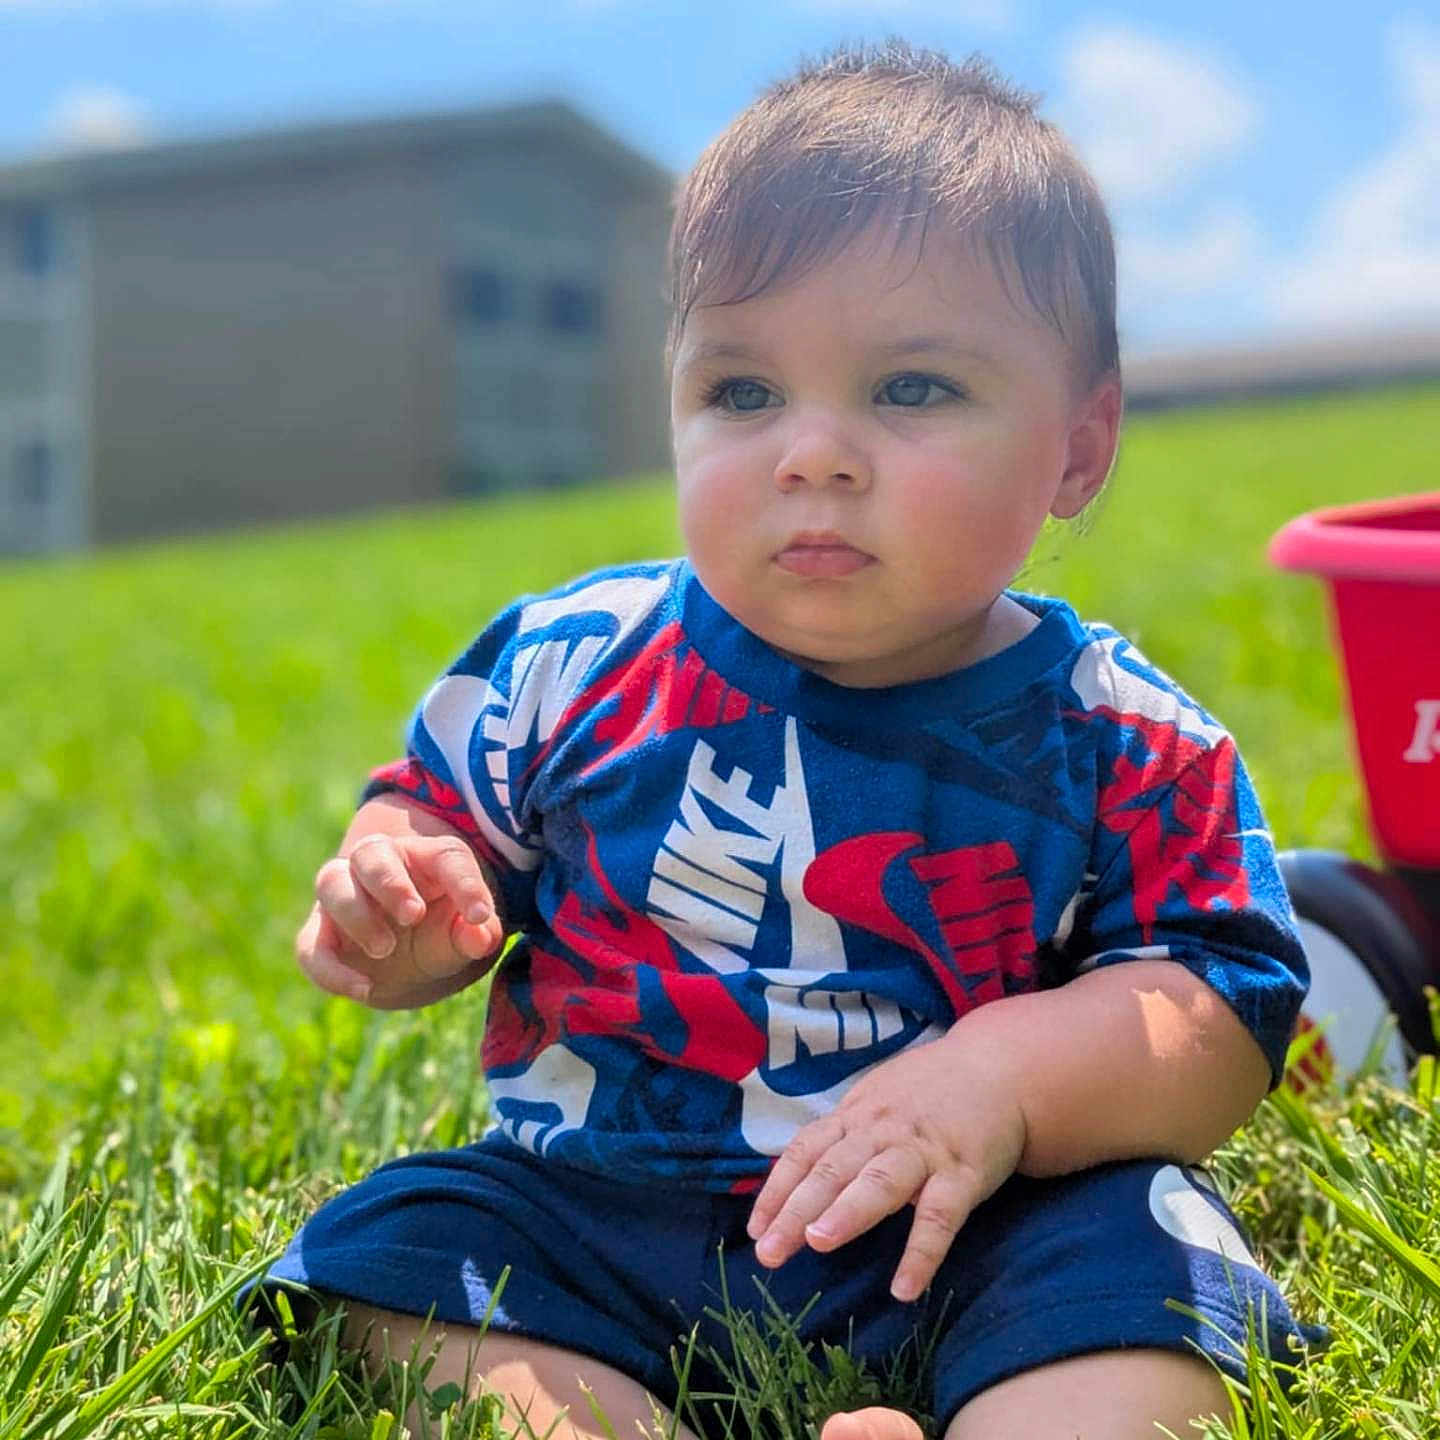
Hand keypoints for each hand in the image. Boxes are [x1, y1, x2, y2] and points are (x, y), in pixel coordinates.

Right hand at [297, 831, 505, 1006]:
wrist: (410, 960)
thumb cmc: (443, 933)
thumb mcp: (467, 935)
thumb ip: (477, 934)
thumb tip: (479, 934)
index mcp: (427, 858)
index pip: (446, 857)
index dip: (464, 884)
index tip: (478, 916)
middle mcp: (381, 865)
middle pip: (372, 852)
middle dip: (389, 882)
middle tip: (413, 916)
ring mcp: (345, 895)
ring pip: (332, 882)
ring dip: (356, 914)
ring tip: (385, 949)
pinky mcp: (321, 934)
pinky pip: (310, 945)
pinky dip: (330, 969)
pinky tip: (363, 990)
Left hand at [746, 1027, 1027, 1301]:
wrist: (999, 1070)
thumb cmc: (928, 1094)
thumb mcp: (876, 1103)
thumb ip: (842, 1137)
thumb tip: (795, 1179)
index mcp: (856, 1116)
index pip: (806, 1151)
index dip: (777, 1190)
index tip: (755, 1230)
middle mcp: (883, 1131)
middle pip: (832, 1169)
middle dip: (797, 1209)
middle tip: (769, 1251)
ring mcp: (924, 1151)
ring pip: (880, 1181)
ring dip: (848, 1212)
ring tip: (819, 1243)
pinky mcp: (964, 1173)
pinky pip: (940, 1215)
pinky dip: (922, 1252)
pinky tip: (905, 1289)